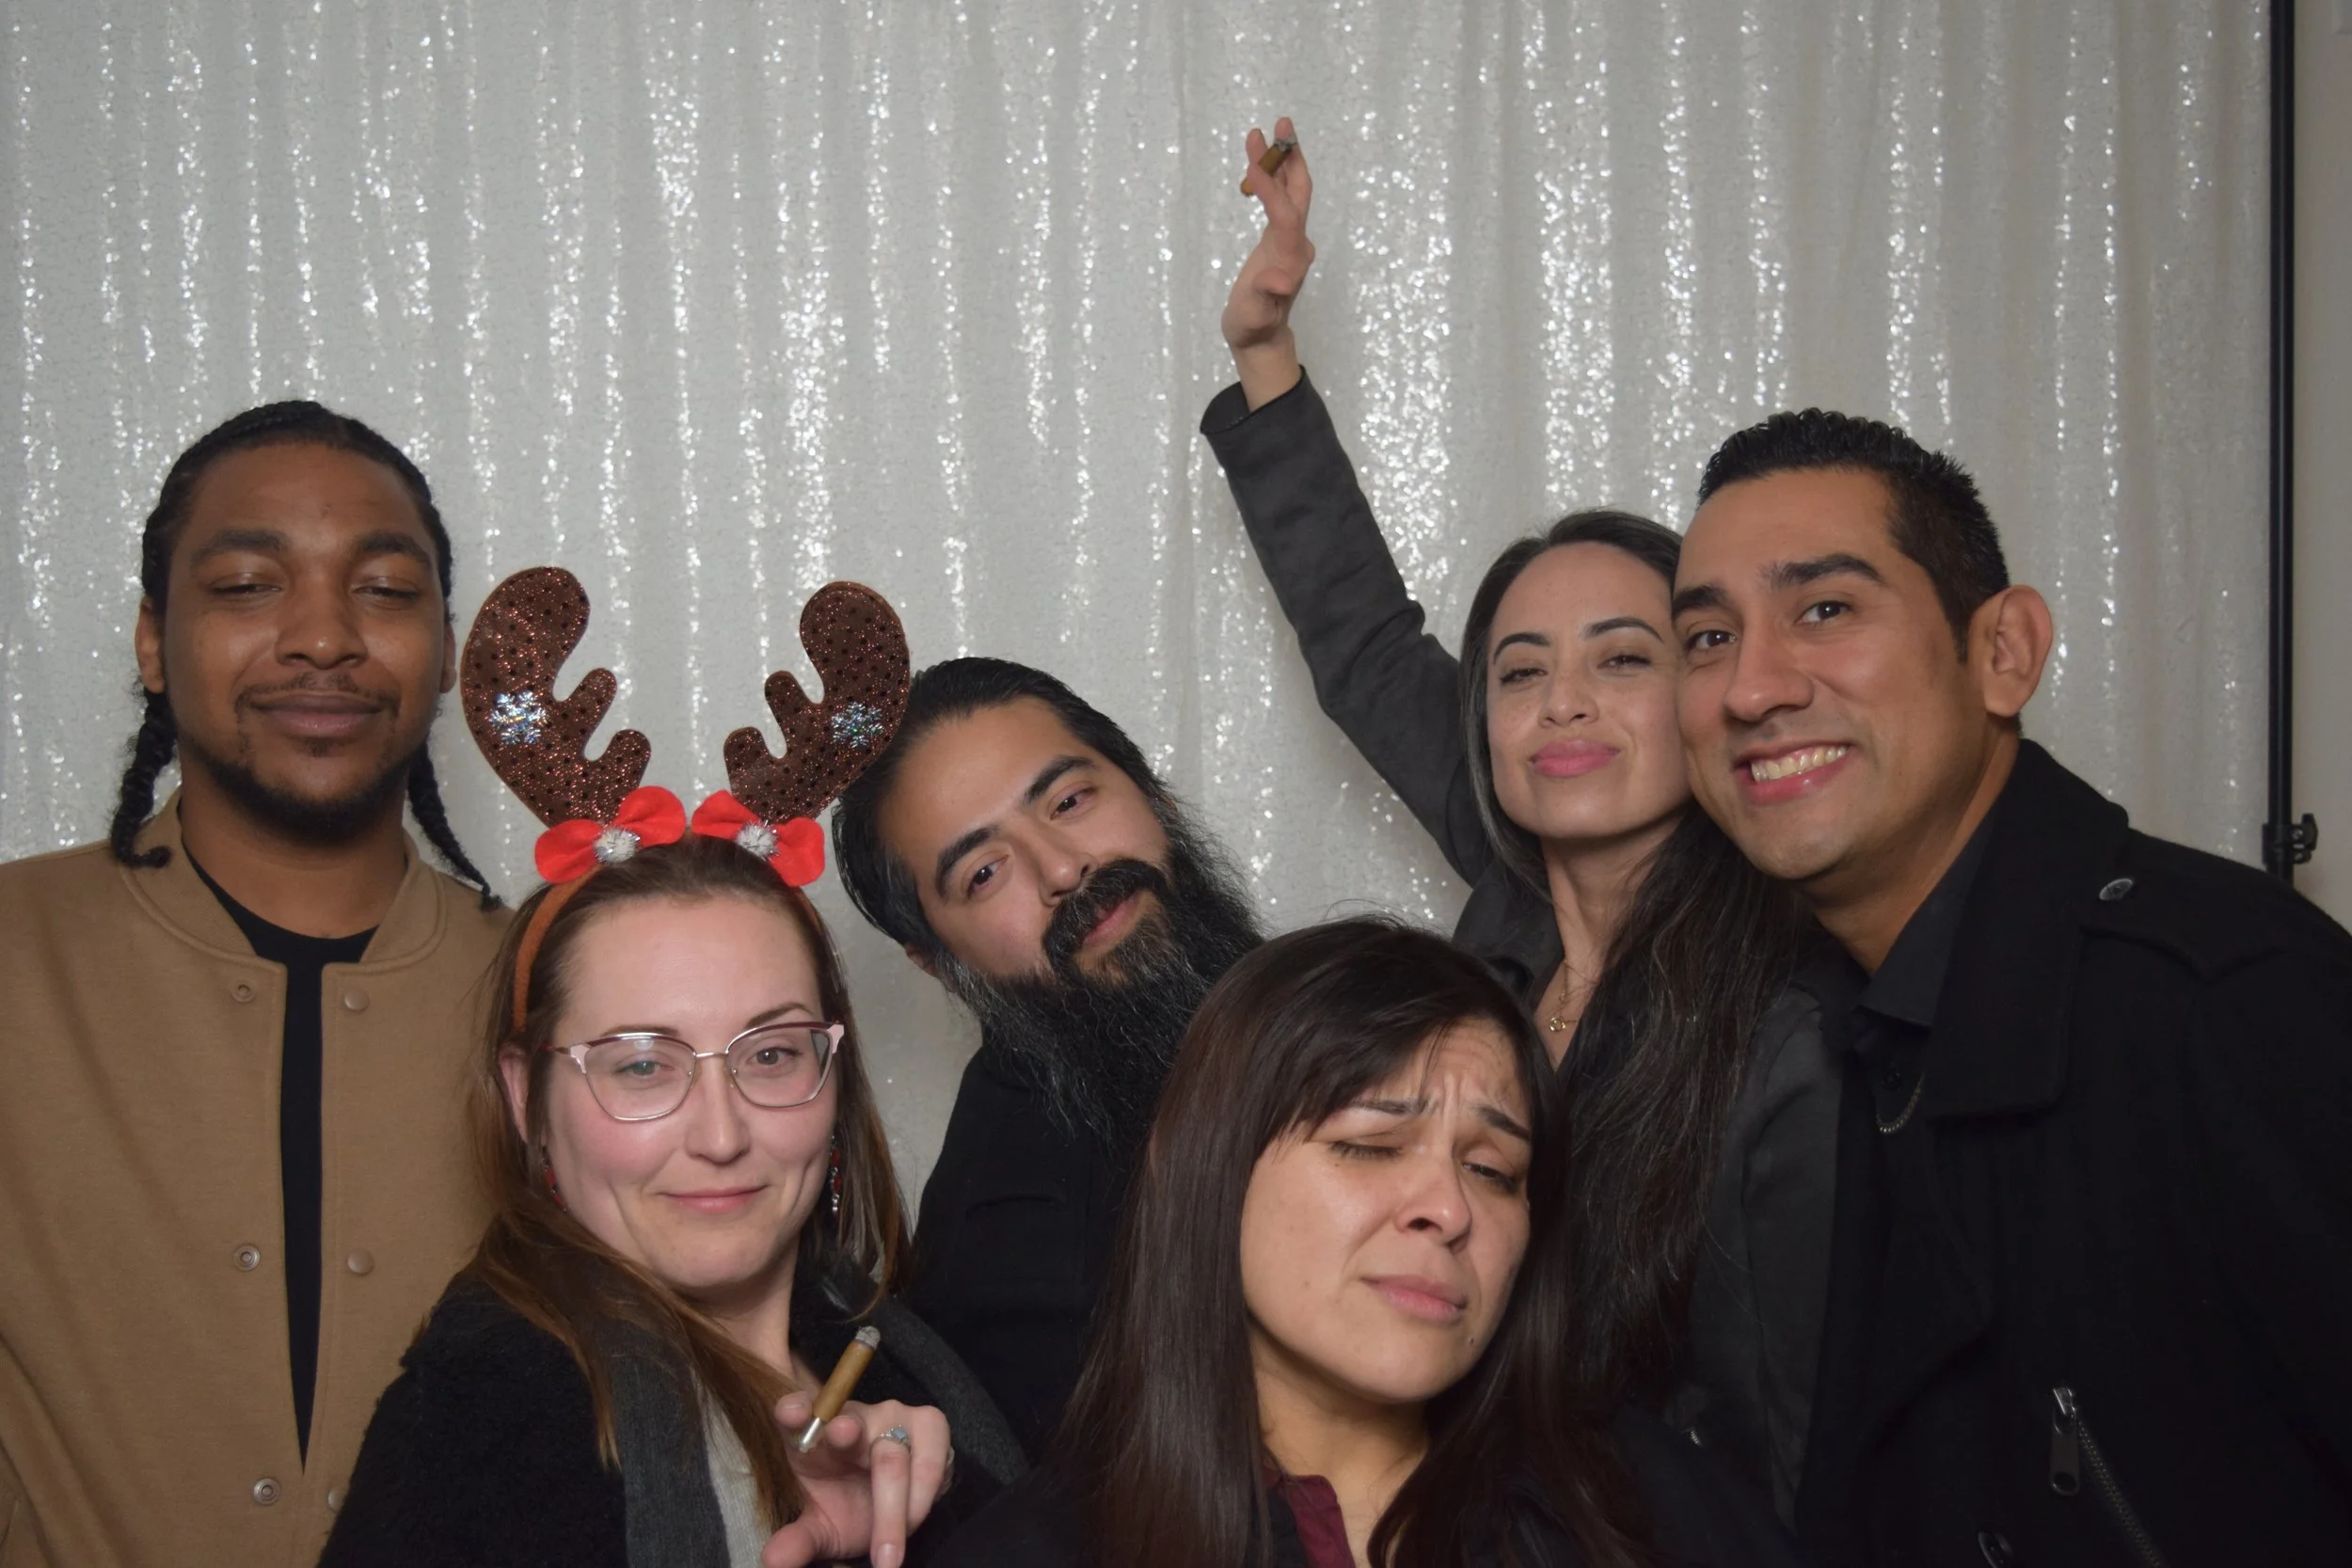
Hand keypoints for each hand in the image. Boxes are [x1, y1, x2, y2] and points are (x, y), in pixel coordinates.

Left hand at [760, 1396, 952, 1567]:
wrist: (894, 1503)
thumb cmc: (847, 1506)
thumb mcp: (820, 1528)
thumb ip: (799, 1541)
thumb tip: (772, 1561)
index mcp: (811, 1436)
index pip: (796, 1413)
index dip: (793, 1410)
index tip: (789, 1413)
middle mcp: (850, 1417)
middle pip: (846, 1426)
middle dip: (846, 1432)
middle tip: (843, 1433)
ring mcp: (891, 1416)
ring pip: (891, 1457)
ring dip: (890, 1511)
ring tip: (885, 1557)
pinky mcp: (928, 1425)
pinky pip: (929, 1463)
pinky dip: (919, 1501)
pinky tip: (912, 1525)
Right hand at [1222, 115, 1313, 408]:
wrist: (1261, 337)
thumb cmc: (1253, 326)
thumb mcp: (1254, 316)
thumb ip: (1265, 298)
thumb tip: (1282, 282)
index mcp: (1289, 258)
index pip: (1284, 214)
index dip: (1270, 188)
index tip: (1253, 162)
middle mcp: (1296, 244)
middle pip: (1299, 193)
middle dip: (1291, 159)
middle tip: (1282, 124)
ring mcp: (1292, 240)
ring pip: (1294, 193)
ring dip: (1284, 161)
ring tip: (1273, 131)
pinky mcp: (1283, 239)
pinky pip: (1284, 201)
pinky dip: (1277, 177)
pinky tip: (1267, 161)